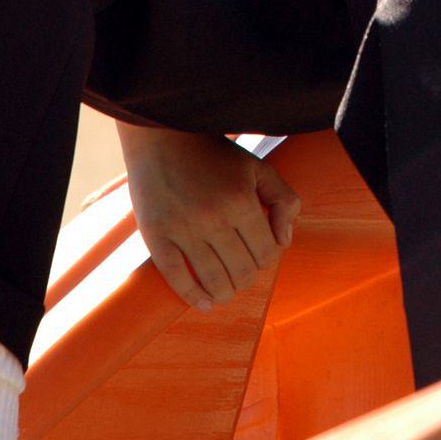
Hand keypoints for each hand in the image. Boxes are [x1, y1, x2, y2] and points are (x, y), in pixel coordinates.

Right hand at [118, 124, 300, 310]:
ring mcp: (182, 229)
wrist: (162, 136)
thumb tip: (284, 242)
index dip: (268, 259)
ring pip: (214, 280)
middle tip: (243, 273)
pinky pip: (177, 278)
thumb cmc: (214, 154)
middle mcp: (213, 217)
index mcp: (241, 200)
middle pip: (242, 270)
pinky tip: (203, 303)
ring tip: (226, 291)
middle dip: (247, 277)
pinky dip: (193, 297)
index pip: (266, 252)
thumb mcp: (257, 167)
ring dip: (225, 293)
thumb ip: (282, 200)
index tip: (259, 254)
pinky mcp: (156, 237)